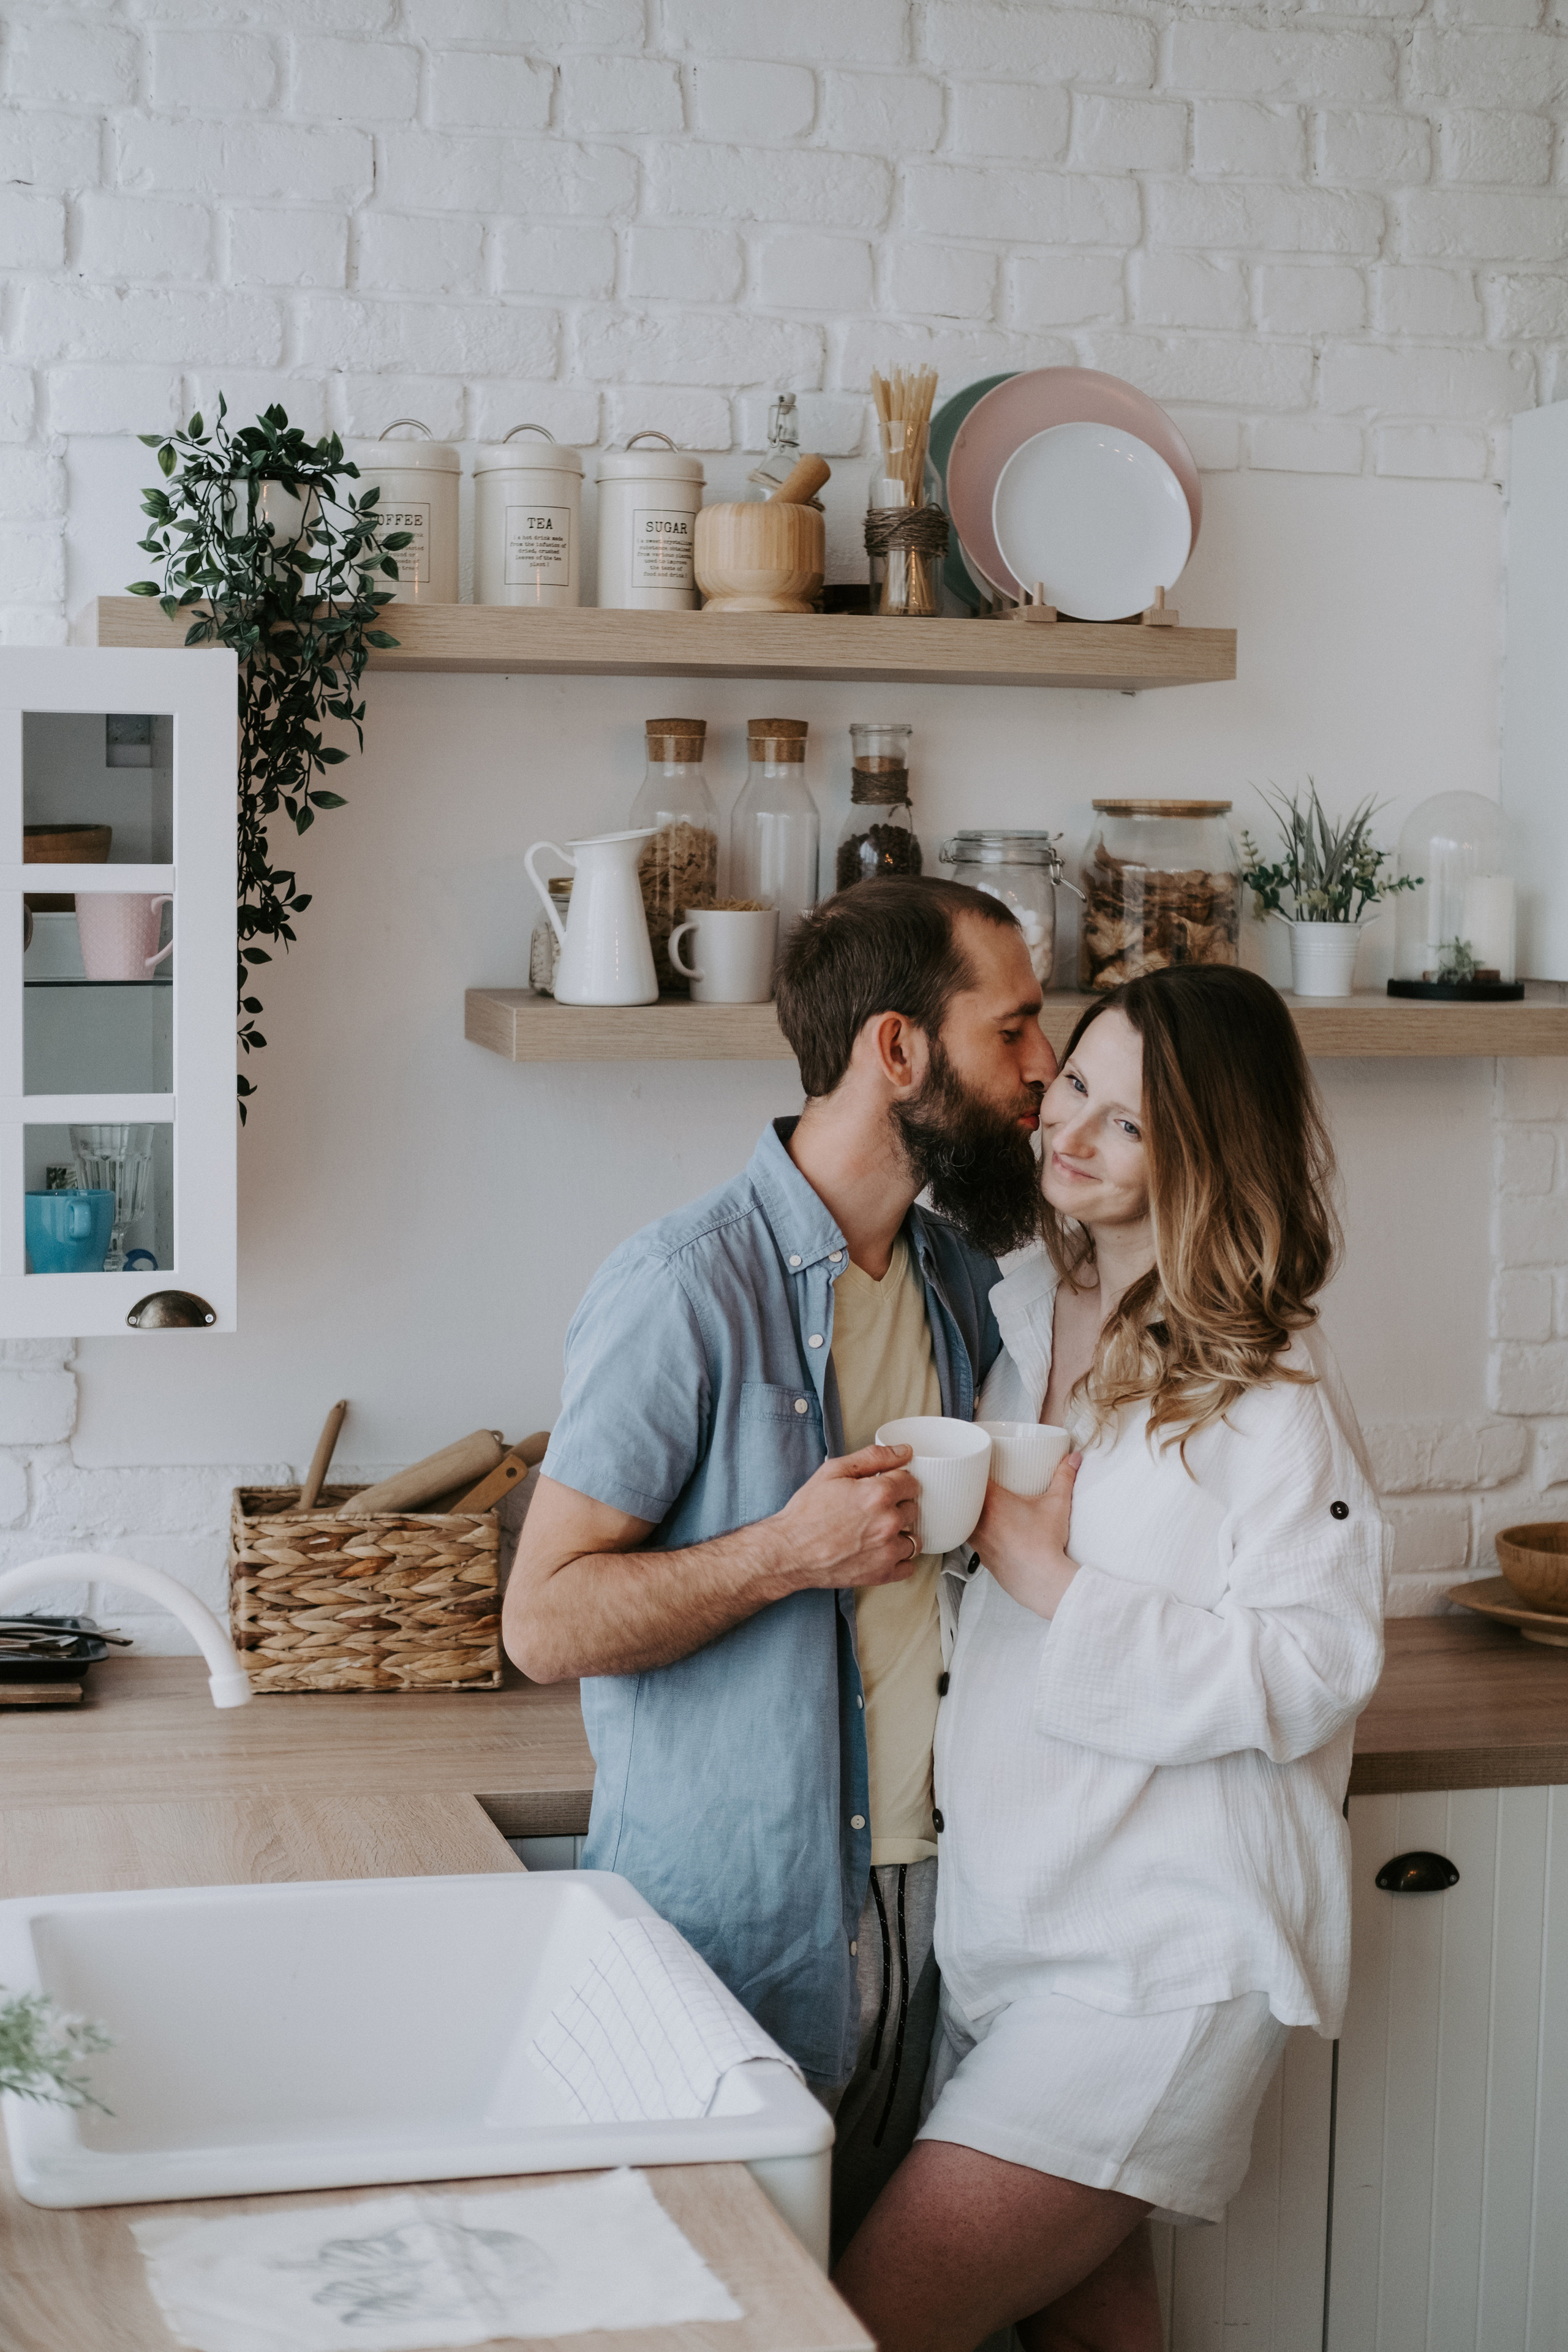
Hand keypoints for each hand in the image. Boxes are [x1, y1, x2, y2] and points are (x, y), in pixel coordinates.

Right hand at [772, 1444, 922, 1592]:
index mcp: (879, 1494)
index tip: (885, 1488)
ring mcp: (887, 1550)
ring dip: (900, 1533)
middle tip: (873, 1510)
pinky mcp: (882, 1574)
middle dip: (897, 1506)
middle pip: (913, 1508)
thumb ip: (873, 1457)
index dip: (897, 1482)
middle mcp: (888, 1522)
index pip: (911, 1482)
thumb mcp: (833, 1471)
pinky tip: (881, 1551)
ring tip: (877, 1532)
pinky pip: (909, 1566)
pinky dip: (899, 1559)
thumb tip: (904, 1451)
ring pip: (914, 1538)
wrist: (789, 1551)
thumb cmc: (807, 1512)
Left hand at [969, 1452, 1081, 1619]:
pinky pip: (972, 1538)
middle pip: (963, 1497)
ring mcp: (977, 1541)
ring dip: (971, 1511)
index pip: (970, 1477)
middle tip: (982, 1482)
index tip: (978, 1463)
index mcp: (991, 1502)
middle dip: (971, 1488)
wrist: (1042, 1581)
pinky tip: (988, 1530)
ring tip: (984, 1505)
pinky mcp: (982, 1557)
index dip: (972, 1467)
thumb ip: (1064, 1477)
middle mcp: (978, 1520)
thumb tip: (1073, 1458)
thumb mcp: (1057, 1505)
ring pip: (964, 1519)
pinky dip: (977, 1531)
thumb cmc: (1045, 1543)